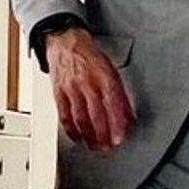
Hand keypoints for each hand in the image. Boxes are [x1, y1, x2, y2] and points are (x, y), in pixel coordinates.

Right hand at [46, 27, 135, 150]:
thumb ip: (119, 93)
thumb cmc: (89, 55)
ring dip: (89, 136)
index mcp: (103, 75)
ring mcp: (71, 88)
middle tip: (110, 146)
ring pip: (80, 117)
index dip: (118, 120)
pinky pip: (65, 115)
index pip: (113, 101)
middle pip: (96, 113)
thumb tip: (129, 115)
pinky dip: (72, 130)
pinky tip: (78, 138)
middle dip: (104, 133)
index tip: (122, 134)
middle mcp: (87, 82)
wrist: (65, 41)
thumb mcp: (110, 69)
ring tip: (96, 147)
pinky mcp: (59, 93)